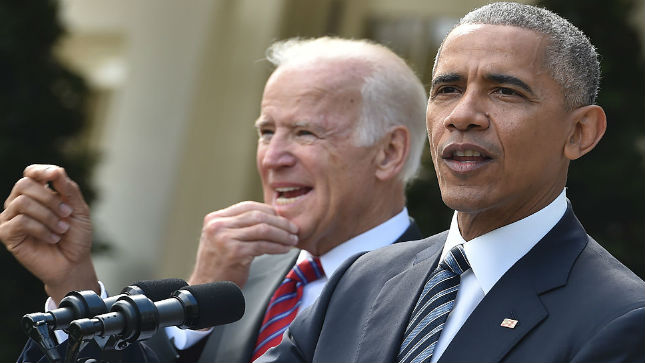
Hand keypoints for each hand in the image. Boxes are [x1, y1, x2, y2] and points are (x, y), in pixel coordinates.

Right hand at [0, 164, 97, 303]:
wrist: (73, 263)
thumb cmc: (75, 236)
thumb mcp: (79, 210)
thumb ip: (69, 189)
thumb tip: (55, 170)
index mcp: (38, 194)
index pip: (30, 173)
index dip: (40, 171)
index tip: (55, 175)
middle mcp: (20, 203)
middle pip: (24, 184)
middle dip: (50, 198)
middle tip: (67, 214)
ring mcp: (11, 218)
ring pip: (22, 202)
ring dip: (48, 216)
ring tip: (62, 229)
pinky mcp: (7, 234)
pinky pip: (20, 222)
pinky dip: (41, 229)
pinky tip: (52, 238)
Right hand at [188, 201, 298, 287]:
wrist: (206, 288)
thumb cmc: (220, 265)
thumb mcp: (223, 238)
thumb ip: (240, 226)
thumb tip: (272, 216)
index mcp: (215, 219)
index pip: (248, 206)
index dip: (269, 211)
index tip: (283, 218)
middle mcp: (218, 226)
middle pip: (257, 216)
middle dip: (280, 222)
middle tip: (294, 229)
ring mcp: (225, 238)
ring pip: (263, 229)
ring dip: (282, 234)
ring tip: (292, 239)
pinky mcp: (234, 252)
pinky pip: (263, 246)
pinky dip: (277, 247)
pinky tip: (285, 249)